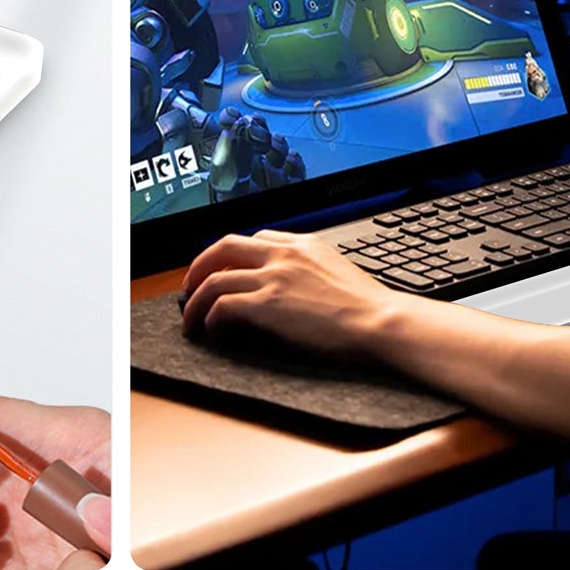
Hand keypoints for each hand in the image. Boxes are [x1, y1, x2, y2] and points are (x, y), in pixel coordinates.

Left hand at [180, 230, 390, 356]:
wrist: (379, 321)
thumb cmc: (367, 305)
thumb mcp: (336, 268)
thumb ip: (310, 265)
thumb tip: (294, 280)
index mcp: (300, 243)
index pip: (253, 239)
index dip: (231, 255)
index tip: (223, 269)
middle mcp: (282, 254)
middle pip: (223, 247)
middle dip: (200, 266)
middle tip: (191, 285)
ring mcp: (273, 277)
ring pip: (214, 280)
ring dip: (196, 300)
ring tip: (191, 318)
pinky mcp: (267, 305)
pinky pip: (223, 305)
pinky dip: (211, 318)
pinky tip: (213, 330)